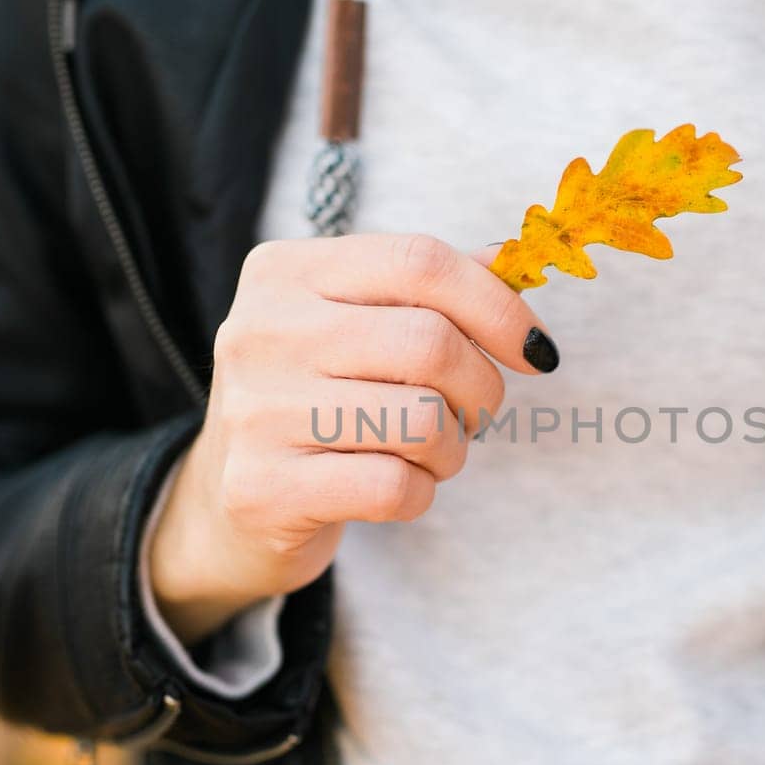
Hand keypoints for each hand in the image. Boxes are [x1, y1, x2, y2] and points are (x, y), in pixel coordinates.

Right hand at [149, 233, 556, 643]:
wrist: (228, 504)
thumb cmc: (316, 401)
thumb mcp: (357, 326)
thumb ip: (429, 289)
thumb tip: (513, 260)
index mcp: (285, 271)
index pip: (420, 262)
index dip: (498, 306)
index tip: (535, 350)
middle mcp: (260, 330)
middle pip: (430, 343)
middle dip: (481, 389)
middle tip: (474, 413)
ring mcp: (256, 411)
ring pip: (421, 420)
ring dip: (452, 447)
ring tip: (429, 451)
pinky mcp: (263, 489)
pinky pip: (394, 487)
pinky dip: (420, 493)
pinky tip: (396, 487)